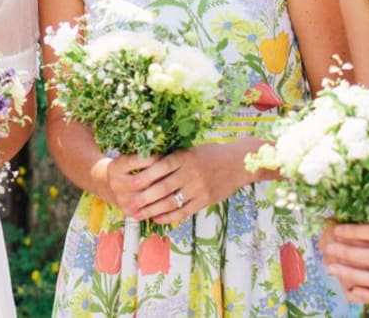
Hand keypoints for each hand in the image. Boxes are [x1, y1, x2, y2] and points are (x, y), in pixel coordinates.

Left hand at [92, 141, 253, 223]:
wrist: (238, 163)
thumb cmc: (210, 154)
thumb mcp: (190, 150)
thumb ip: (172, 158)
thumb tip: (146, 164)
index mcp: (185, 157)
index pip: (161, 168)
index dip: (145, 176)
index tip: (131, 184)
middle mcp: (191, 173)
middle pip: (163, 188)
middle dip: (144, 198)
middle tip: (129, 204)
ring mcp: (199, 188)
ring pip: (172, 202)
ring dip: (153, 210)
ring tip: (138, 215)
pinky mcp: (205, 200)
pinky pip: (184, 211)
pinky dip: (169, 216)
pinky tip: (157, 219)